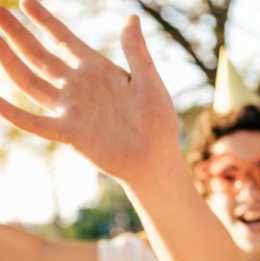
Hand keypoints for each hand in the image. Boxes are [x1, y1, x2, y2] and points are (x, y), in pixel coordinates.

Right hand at [0, 0, 179, 183]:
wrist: (158, 160)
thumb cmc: (159, 122)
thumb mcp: (150, 82)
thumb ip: (136, 51)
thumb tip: (131, 17)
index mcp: (97, 70)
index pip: (63, 40)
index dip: (44, 21)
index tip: (24, 2)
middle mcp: (78, 87)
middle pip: (39, 55)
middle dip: (16, 34)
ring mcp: (71, 110)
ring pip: (30, 81)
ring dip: (8, 61)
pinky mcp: (70, 134)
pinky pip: (35, 122)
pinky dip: (14, 113)